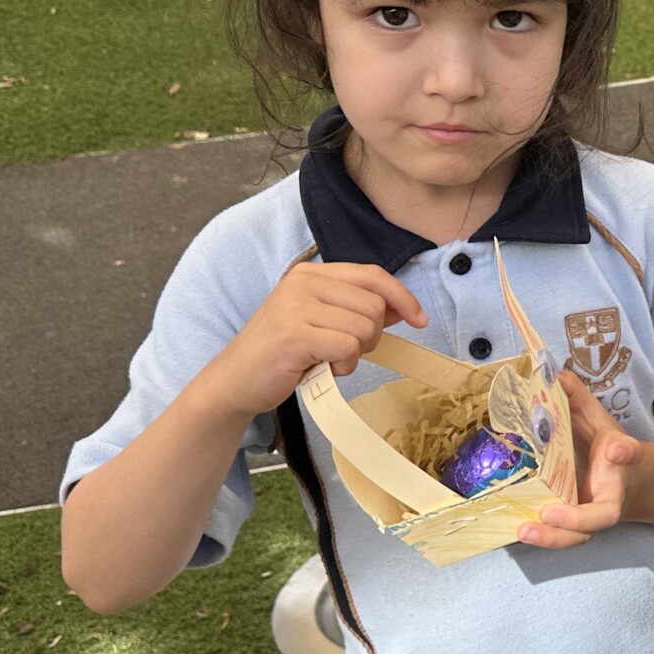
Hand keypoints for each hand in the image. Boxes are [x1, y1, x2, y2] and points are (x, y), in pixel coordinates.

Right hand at [201, 262, 424, 418]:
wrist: (234, 380)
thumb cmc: (282, 353)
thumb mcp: (320, 321)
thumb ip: (356, 309)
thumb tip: (401, 308)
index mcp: (310, 273)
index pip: (373, 275)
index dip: (402, 297)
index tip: (419, 319)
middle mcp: (302, 282)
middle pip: (374, 305)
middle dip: (371, 335)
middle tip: (343, 350)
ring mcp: (296, 307)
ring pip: (364, 327)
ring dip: (355, 354)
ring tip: (327, 359)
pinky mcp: (294, 335)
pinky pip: (348, 348)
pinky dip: (343, 366)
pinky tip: (321, 369)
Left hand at [520, 371, 643, 547]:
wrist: (630, 485)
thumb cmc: (609, 450)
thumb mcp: (597, 420)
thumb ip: (578, 399)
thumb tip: (556, 374)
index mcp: (621, 464)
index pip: (628, 454)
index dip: (623, 452)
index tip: (616, 448)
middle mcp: (610, 495)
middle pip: (603, 515)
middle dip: (578, 518)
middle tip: (550, 514)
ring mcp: (592, 516)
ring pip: (579, 535)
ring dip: (553, 537)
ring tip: (524, 530)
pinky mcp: (575, 528)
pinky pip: (562, 537)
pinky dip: (542, 538)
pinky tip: (517, 531)